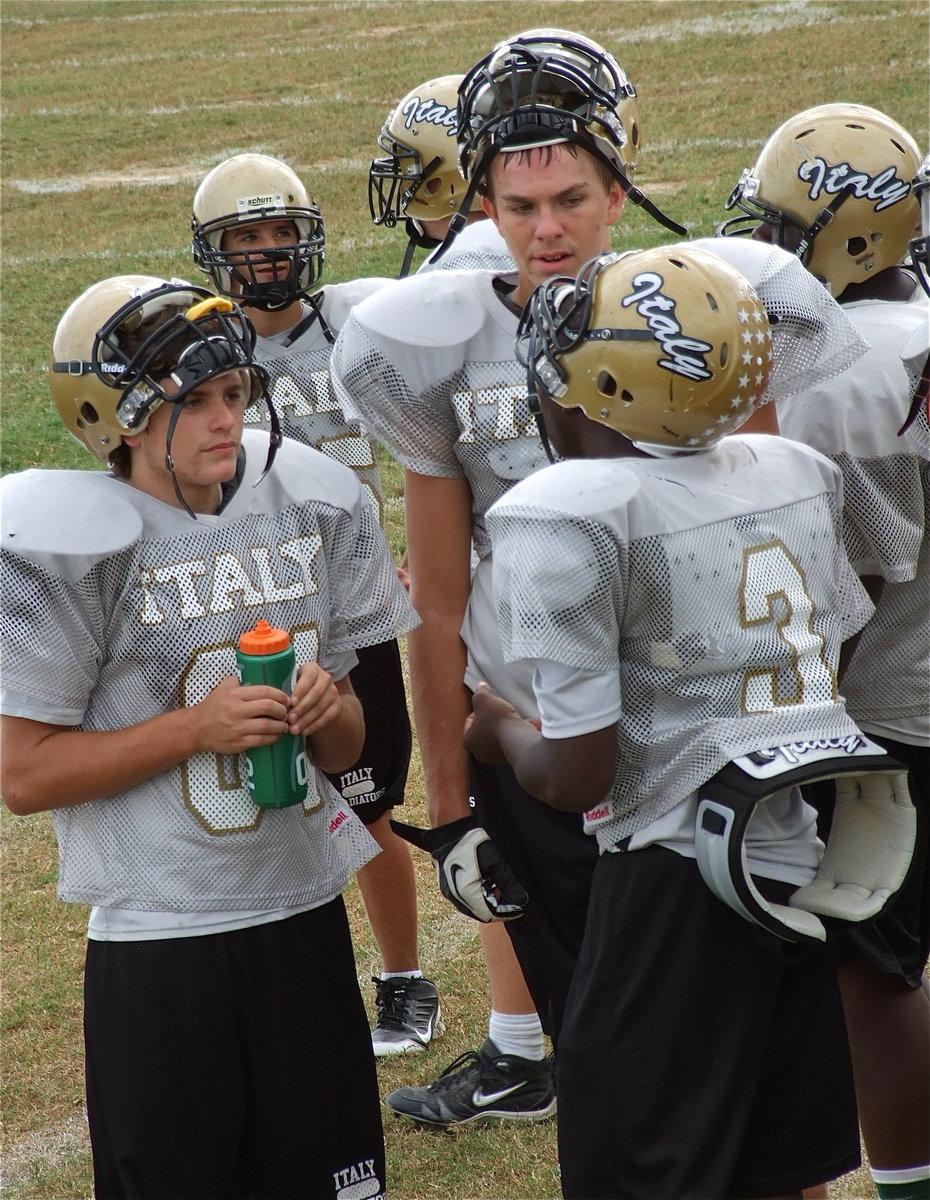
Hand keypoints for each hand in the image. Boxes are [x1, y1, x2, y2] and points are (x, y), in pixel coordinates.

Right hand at [193, 675, 288, 753]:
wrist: (196, 729)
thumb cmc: (211, 708)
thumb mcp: (222, 689)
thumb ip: (236, 681)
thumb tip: (251, 674)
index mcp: (235, 695)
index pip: (264, 692)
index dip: (280, 695)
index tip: (286, 699)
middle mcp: (237, 710)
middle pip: (268, 707)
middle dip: (282, 710)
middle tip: (286, 712)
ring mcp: (238, 728)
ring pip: (267, 726)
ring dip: (280, 726)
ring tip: (284, 725)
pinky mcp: (239, 743)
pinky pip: (261, 740)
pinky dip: (272, 737)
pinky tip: (275, 735)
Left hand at [286, 662, 341, 737]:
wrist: (316, 701)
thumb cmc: (296, 692)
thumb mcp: (291, 685)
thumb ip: (285, 688)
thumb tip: (271, 699)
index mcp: (312, 669)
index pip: (309, 676)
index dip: (301, 690)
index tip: (290, 702)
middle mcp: (325, 678)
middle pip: (316, 693)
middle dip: (302, 708)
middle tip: (290, 719)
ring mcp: (333, 692)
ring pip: (321, 706)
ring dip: (307, 719)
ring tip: (294, 729)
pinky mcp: (338, 705)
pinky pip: (328, 716)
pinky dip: (315, 725)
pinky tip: (305, 731)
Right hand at [391, 815, 528, 921]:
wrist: (451, 829)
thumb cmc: (473, 841)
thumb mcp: (495, 859)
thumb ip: (508, 882)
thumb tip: (522, 901)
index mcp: (465, 891)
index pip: (490, 914)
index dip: (506, 912)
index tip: (520, 904)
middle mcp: (455, 897)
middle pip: (482, 913)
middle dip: (498, 906)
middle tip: (511, 893)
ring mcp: (449, 893)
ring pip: (474, 907)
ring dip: (489, 901)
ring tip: (499, 885)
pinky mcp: (448, 887)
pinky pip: (466, 900)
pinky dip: (479, 896)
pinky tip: (487, 882)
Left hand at [464, 682, 527, 764]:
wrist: (518, 740)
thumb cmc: (497, 721)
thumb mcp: (484, 699)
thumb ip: (481, 692)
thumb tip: (481, 686)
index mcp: (468, 740)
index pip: (469, 722)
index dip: (478, 710)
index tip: (488, 705)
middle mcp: (480, 752)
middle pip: (485, 730)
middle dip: (493, 720)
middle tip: (500, 710)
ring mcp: (495, 758)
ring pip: (499, 737)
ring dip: (506, 727)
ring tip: (515, 717)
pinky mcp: (511, 758)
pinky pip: (512, 742)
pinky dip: (518, 734)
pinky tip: (527, 725)